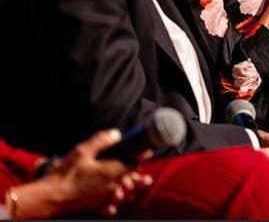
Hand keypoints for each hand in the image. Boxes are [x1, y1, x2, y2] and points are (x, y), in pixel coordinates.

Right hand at [17, 129, 152, 217]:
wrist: (51, 196)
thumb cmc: (66, 173)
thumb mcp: (82, 151)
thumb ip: (101, 140)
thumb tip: (117, 134)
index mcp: (113, 171)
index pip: (134, 163)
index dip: (140, 157)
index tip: (146, 152)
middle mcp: (113, 186)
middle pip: (132, 181)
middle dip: (139, 177)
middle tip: (144, 176)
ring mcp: (105, 197)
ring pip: (124, 194)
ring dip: (128, 190)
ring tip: (132, 187)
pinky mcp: (95, 205)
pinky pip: (109, 206)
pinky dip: (113, 204)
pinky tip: (113, 202)